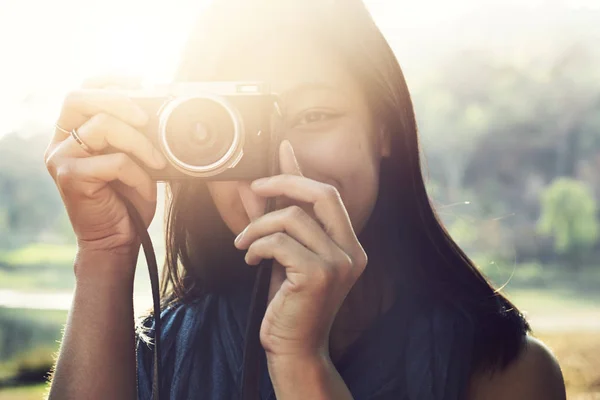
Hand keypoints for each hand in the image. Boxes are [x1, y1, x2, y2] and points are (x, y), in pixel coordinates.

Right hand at [44, 76, 166, 270]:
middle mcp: (61, 143)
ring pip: (101, 126)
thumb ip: (134, 135)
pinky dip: (138, 173)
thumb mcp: (134, 160)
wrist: (116, 241)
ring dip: (139, 142)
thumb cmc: (127, 201)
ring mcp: (61, 159)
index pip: (82, 91)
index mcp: (73, 133)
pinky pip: (113, 161)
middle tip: (146, 117)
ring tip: (156, 161)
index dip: (110, 80)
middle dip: (119, 100)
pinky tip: (144, 188)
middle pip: (79, 97)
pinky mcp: (70, 177)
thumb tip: (158, 109)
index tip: (141, 81)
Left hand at [234, 140, 367, 358]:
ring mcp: (339, 263)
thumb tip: (263, 187)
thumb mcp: (287, 257)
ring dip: (258, 227)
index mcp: (350, 246)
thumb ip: (283, 223)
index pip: (328, 196)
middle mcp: (353, 252)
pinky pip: (279, 242)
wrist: (294, 349)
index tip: (283, 149)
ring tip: (244, 245)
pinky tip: (251, 260)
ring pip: (292, 217)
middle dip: (284, 183)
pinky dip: (257, 246)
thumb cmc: (290, 304)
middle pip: (322, 193)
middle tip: (255, 187)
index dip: (302, 171)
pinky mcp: (319, 275)